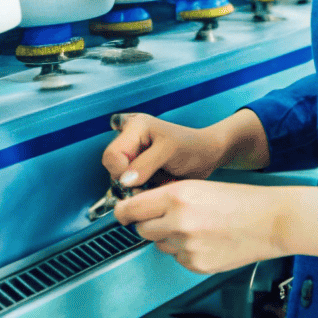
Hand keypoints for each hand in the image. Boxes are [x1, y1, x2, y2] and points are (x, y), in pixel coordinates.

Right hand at [101, 113, 230, 188]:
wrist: (206, 156)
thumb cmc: (192, 147)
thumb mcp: (169, 151)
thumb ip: (145, 164)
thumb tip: (124, 180)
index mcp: (134, 127)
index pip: (112, 155)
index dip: (122, 171)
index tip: (139, 179)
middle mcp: (130, 139)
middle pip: (112, 168)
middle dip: (128, 181)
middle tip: (148, 183)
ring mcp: (133, 155)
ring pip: (119, 180)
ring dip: (134, 187)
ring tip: (155, 183)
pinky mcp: (137, 168)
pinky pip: (129, 186)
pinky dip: (139, 190)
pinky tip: (154, 186)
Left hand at [116, 180, 289, 273]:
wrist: (271, 221)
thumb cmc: (241, 200)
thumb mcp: (200, 186)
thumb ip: (169, 197)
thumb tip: (143, 207)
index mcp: (178, 196)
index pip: (132, 208)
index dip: (123, 211)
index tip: (122, 212)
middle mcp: (179, 222)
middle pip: (142, 229)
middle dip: (149, 224)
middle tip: (167, 218)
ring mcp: (187, 247)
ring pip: (160, 245)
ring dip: (169, 238)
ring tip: (196, 228)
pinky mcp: (197, 265)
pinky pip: (178, 259)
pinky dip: (186, 252)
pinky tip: (206, 241)